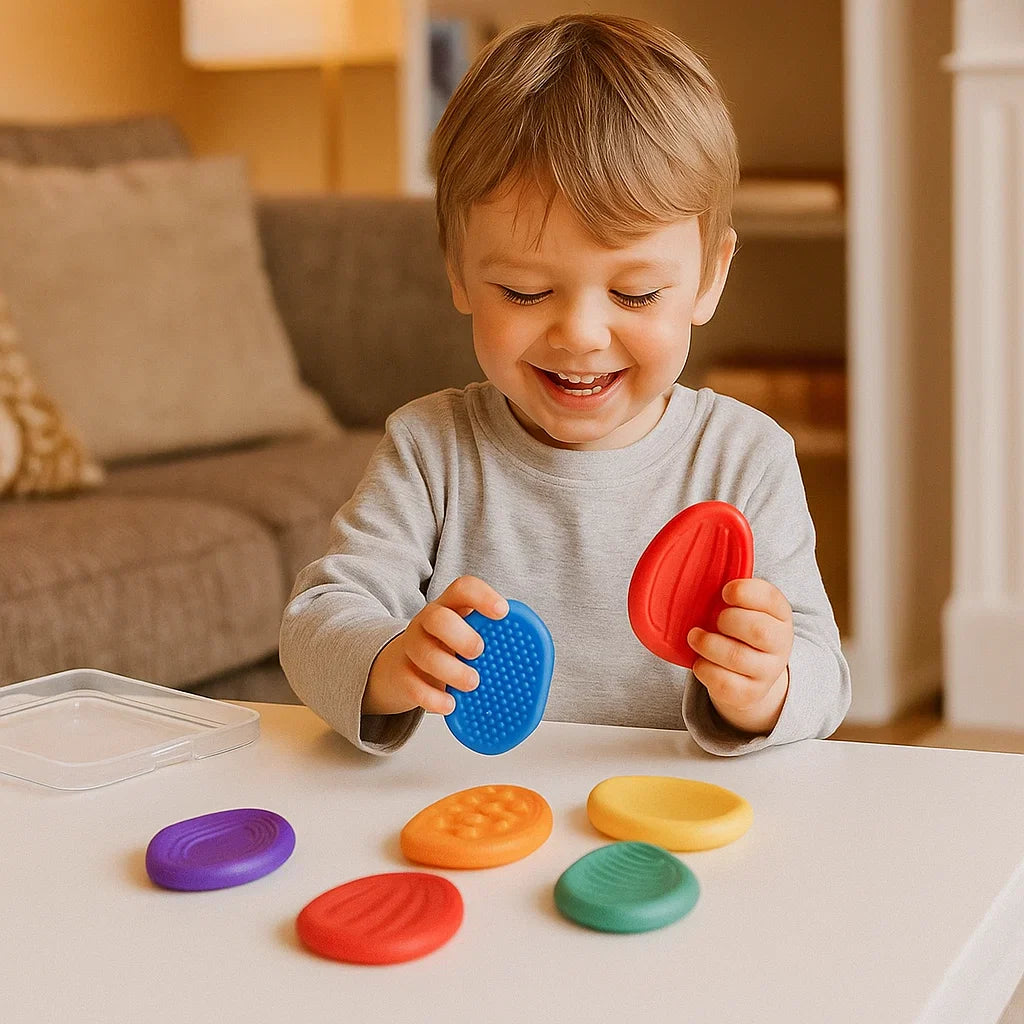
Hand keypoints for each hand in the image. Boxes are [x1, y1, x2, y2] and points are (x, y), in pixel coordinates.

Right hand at [363, 575, 508, 716]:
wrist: (399, 669)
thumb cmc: (445, 650)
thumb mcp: (466, 635)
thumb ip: (492, 639)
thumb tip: (531, 660)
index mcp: (450, 607)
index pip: (463, 589)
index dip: (483, 596)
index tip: (502, 612)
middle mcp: (428, 623)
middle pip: (437, 617)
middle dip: (461, 635)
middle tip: (479, 652)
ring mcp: (412, 647)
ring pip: (424, 653)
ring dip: (451, 670)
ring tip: (472, 683)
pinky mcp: (401, 675)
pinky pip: (412, 684)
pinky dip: (433, 697)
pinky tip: (450, 704)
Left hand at [687, 578, 792, 735]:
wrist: (749, 674)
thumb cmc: (738, 629)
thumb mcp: (741, 606)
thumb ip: (729, 589)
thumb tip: (698, 555)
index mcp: (779, 613)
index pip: (771, 598)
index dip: (745, 592)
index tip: (725, 592)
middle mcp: (780, 643)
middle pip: (758, 630)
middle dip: (727, 621)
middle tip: (714, 619)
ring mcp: (768, 671)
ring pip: (737, 657)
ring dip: (708, 644)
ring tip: (695, 637)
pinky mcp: (750, 694)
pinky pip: (724, 682)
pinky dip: (704, 668)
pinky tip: (701, 660)